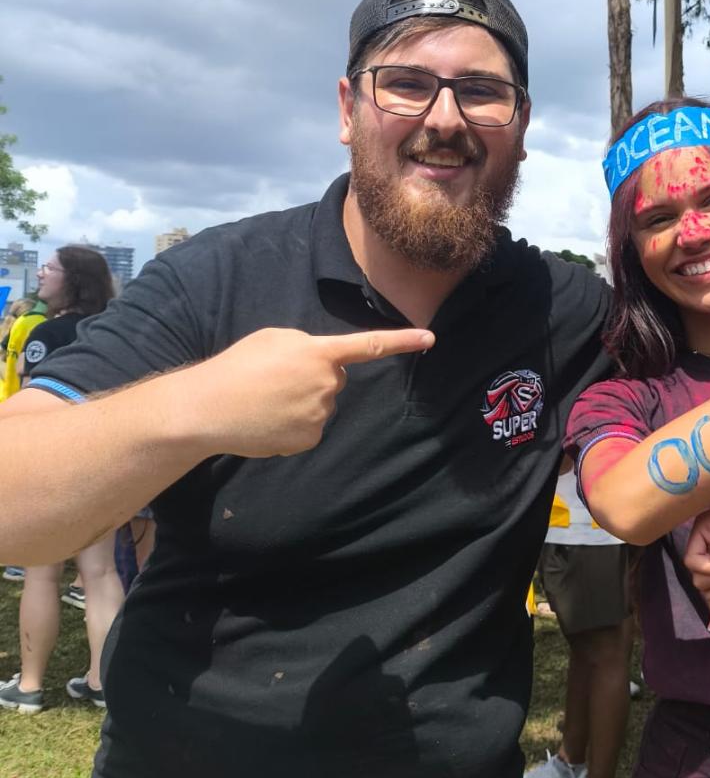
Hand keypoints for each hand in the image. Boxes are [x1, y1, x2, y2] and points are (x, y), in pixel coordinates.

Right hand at [172, 326, 433, 457]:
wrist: (209, 409)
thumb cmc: (239, 366)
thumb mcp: (274, 338)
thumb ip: (308, 345)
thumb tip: (325, 364)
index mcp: (319, 353)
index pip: (369, 345)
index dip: (402, 341)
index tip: (431, 338)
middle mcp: (327, 384)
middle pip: (336, 378)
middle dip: (315, 376)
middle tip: (276, 378)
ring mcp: (320, 415)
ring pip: (322, 403)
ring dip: (302, 400)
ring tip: (267, 398)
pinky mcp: (310, 439)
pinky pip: (311, 426)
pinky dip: (294, 423)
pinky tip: (269, 419)